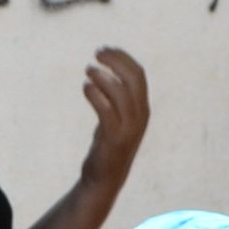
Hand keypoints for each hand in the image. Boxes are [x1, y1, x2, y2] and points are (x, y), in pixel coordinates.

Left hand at [78, 48, 149, 177]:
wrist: (104, 179)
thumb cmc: (107, 146)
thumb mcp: (116, 118)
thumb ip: (115, 98)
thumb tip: (103, 73)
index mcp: (143, 108)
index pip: (138, 74)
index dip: (122, 58)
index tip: (104, 50)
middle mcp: (141, 116)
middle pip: (133, 78)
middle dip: (115, 61)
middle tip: (96, 53)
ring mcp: (129, 128)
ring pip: (121, 92)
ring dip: (103, 77)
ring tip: (88, 70)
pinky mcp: (114, 138)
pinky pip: (106, 110)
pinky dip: (96, 95)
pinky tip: (85, 87)